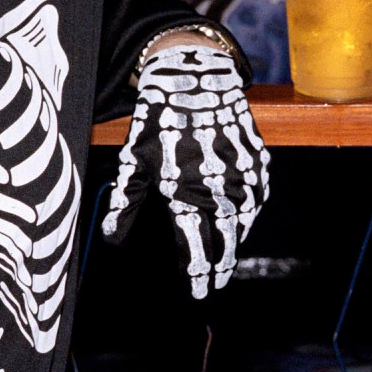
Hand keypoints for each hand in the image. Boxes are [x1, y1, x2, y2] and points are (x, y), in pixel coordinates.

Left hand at [101, 42, 268, 298]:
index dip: (197, 274)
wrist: (198, 78)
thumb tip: (112, 238)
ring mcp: (245, 178)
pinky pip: (255, 202)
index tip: (198, 293)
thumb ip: (125, 202)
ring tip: (224, 260)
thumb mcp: (135, 161)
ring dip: (234, 244)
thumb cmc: (160, 121)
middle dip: (219, 268)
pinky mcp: (259, 165)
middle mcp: (221, 190)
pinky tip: (238, 224)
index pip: (196, 247)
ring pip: (243, 225)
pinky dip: (246, 217)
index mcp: (187, 193)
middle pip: (225, 244)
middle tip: (214, 285)